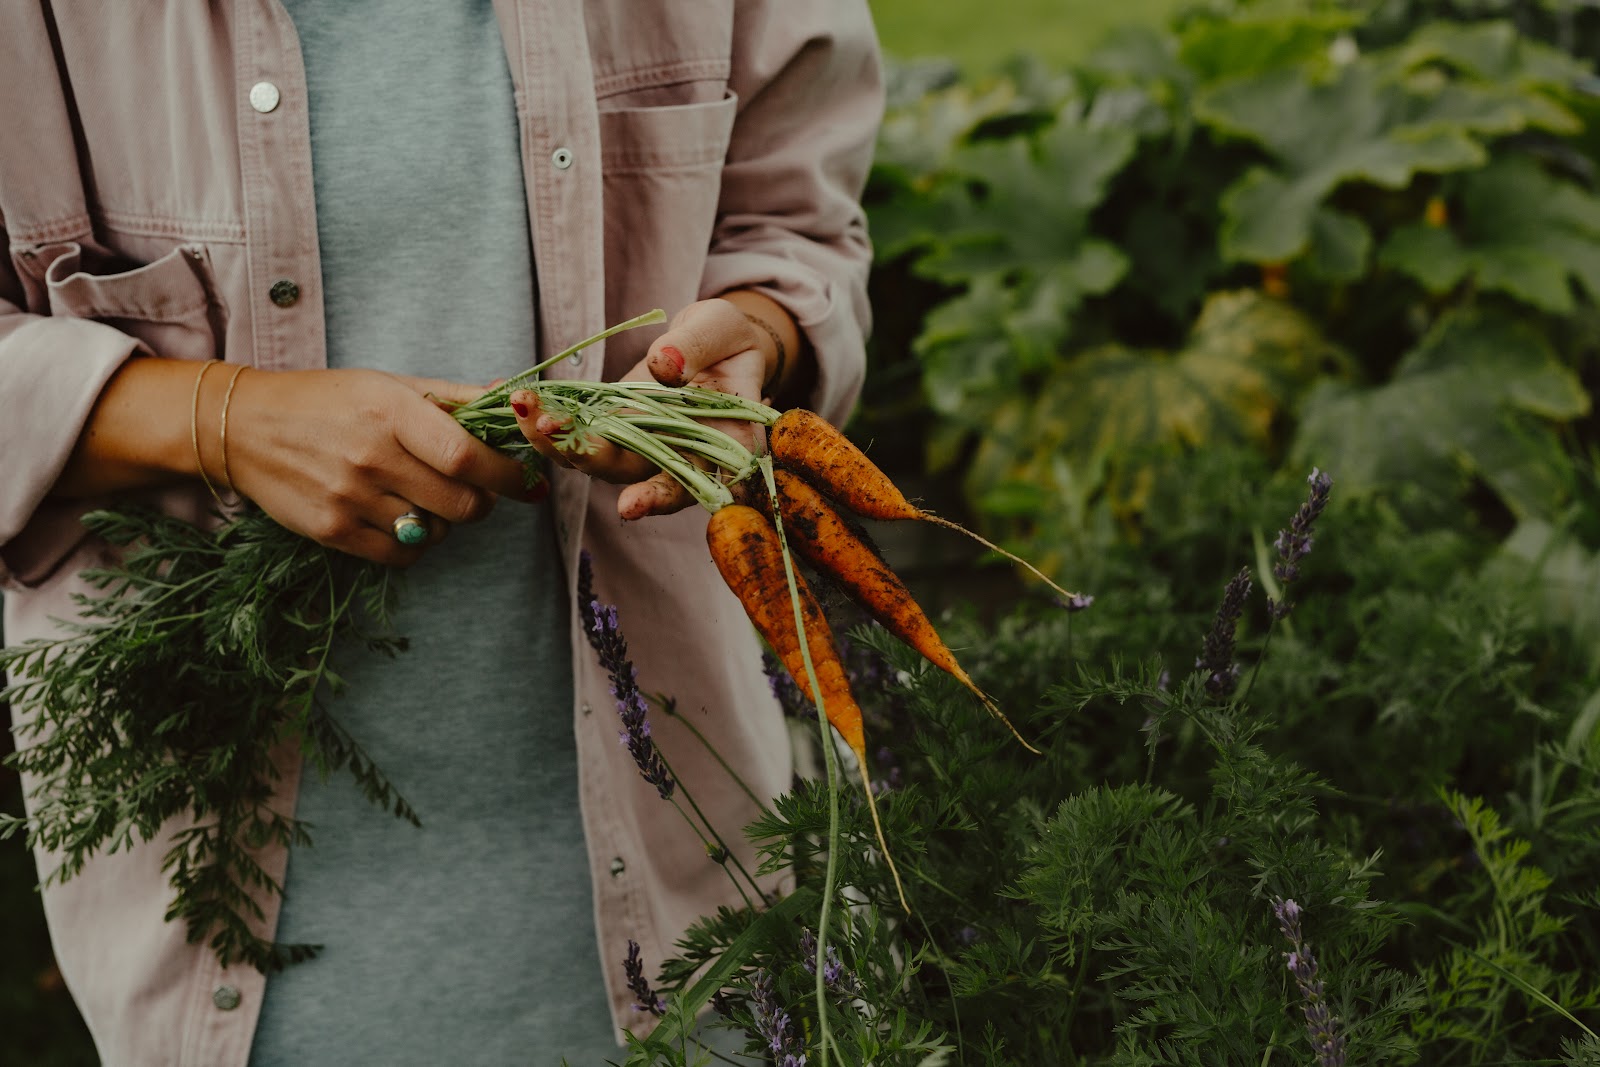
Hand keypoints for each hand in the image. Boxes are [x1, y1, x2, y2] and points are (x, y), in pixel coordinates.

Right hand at [225, 368, 529, 563]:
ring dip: (445, 522)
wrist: (243, 426)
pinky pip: (401, 554)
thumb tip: (517, 401)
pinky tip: (404, 519)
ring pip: (434, 531)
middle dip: (482, 502)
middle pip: (461, 503)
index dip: (508, 476)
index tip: (528, 482)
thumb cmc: (328, 401)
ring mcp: (349, 497)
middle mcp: (371, 456)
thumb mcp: (389, 385)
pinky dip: (416, 543)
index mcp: (392, 411)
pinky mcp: (331, 530)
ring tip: (426, 498)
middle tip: (477, 491)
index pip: (468, 457)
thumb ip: (455, 397)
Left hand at [510, 296, 798, 519]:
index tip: (630, 505)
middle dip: (591, 458)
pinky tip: (523, 401)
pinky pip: (581, 433)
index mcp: (724, 445)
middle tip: (551, 434)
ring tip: (526, 410)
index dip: (663, 496)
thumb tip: (663, 366)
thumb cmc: (728, 338)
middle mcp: (680, 458)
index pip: (697, 480)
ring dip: (559, 440)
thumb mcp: (721, 329)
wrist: (712, 343)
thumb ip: (696, 346)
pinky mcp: (614, 430)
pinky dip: (552, 421)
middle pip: (636, 474)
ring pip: (600, 459)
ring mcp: (643, 447)